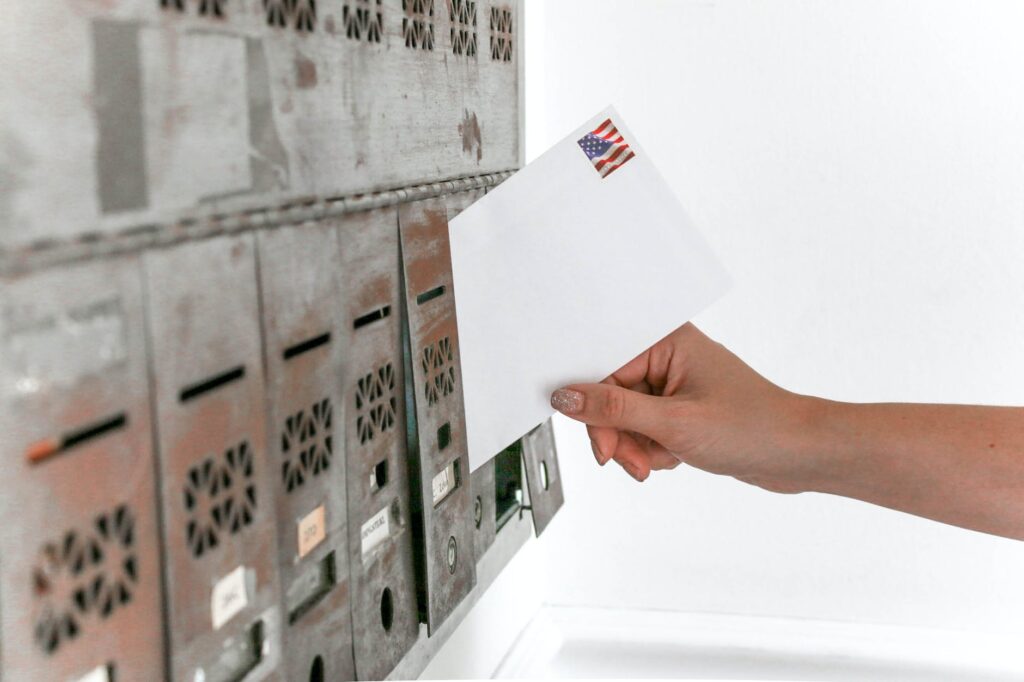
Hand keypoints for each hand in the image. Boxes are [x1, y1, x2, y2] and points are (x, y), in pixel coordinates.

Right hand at [550, 323, 816, 490]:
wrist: (798, 454)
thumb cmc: (754, 426)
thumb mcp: (673, 423)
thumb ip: (613, 410)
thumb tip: (567, 398)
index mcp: (666, 340)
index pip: (603, 369)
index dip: (595, 409)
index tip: (602, 443)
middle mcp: (667, 355)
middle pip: (610, 396)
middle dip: (620, 434)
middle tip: (632, 460)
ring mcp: (674, 383)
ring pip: (625, 417)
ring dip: (636, 447)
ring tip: (659, 462)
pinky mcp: (680, 407)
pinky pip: (643, 428)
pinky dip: (652, 449)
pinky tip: (674, 457)